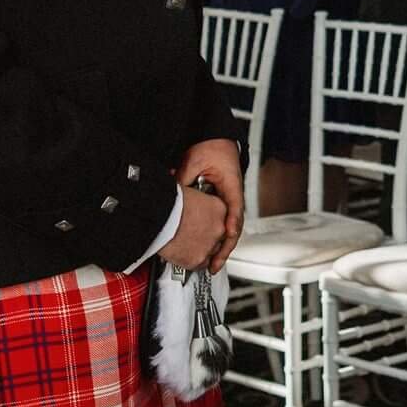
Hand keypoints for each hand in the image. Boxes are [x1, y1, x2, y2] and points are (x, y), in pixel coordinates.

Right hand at [158, 186, 229, 271]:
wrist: (155, 217)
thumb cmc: (167, 203)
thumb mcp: (189, 193)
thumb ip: (197, 202)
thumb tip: (192, 203)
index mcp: (219, 208)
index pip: (223, 219)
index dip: (211, 222)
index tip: (205, 224)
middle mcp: (218, 228)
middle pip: (219, 236)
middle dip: (206, 237)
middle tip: (193, 235)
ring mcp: (209, 245)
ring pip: (211, 252)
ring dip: (200, 249)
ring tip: (185, 245)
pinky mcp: (198, 259)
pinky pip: (200, 264)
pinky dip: (192, 261)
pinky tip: (183, 254)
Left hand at [175, 137, 245, 265]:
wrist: (216, 141)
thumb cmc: (212, 148)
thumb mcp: (194, 161)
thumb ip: (183, 179)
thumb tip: (171, 195)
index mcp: (232, 186)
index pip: (235, 210)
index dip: (230, 226)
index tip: (226, 237)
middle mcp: (233, 197)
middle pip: (234, 228)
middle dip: (225, 249)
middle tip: (215, 265)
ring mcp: (228, 202)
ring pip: (228, 229)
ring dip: (221, 247)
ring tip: (212, 265)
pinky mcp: (220, 204)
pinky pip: (221, 223)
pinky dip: (216, 238)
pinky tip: (207, 249)